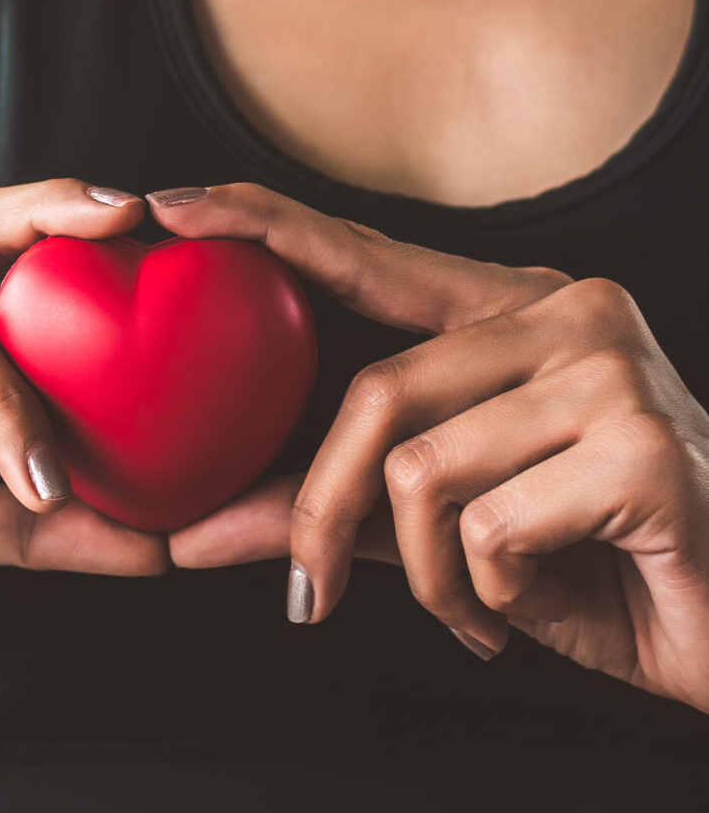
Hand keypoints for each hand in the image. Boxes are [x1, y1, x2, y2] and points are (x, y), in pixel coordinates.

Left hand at [157, 183, 708, 714]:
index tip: (168, 203)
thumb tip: (188, 533)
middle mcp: (566, 314)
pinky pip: (487, 527)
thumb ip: (335, 512)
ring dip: (424, 574)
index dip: (266, 224)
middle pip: (376, 392)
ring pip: (421, 469)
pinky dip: (487, 594)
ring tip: (475, 608)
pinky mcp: (643, 446)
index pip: (369, 257)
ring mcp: (612, 370)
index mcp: (516, 310)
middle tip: (308, 593)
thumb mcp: (448, 533)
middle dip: (320, 509)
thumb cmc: (598, 570)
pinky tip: (539, 604)